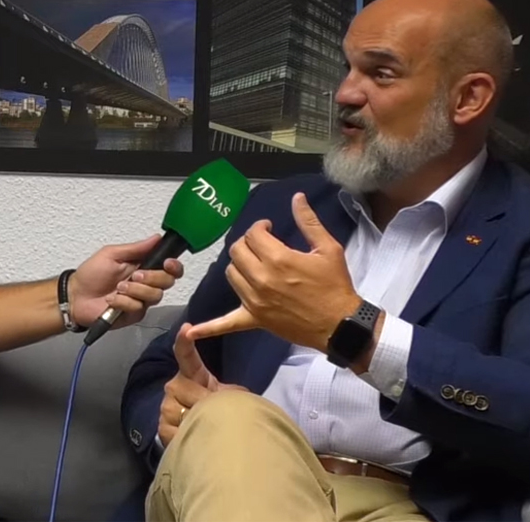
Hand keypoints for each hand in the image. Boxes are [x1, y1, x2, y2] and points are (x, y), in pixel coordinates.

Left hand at [68, 234, 184, 328]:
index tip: (167, 263)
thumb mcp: (112, 254)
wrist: (76, 296)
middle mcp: (147, 284)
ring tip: (118, 287)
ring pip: (155, 296)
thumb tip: (157, 238)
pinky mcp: (134, 314)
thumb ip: (136, 248)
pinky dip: (124, 302)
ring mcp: (142, 300)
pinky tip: (111, 300)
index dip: (174, 266)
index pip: (171, 268)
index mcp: (145, 267)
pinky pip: (138, 308)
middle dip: (152, 277)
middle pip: (168, 282)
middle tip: (134, 276)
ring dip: (136, 290)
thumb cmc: (91, 274)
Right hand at [160, 323, 245, 446]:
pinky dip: (194, 438)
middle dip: (211, 406)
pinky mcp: (162, 427)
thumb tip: (245, 397)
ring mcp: (166, 407)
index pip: (186, 355)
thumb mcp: (223, 393)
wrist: (193, 429)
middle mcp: (174, 386)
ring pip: (190, 415)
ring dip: (204, 423)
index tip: (187, 327)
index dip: (185, 341)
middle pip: (197, 395)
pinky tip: (196, 438)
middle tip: (219, 413)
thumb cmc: (210, 404)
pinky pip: (180, 433)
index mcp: (190, 374)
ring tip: (209, 427)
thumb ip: (232, 391)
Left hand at [186, 193, 360, 351]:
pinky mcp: (255, 319)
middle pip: (237, 251)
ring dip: (239, 265)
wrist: (339, 324)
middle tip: (262, 244)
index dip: (260, 227)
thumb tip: (297, 198)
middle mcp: (261, 278)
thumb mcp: (328, 248)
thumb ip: (309, 221)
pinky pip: (226, 323)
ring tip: (253, 265)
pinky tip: (190, 331)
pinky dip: (209, 327)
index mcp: (279, 258)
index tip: (269, 228)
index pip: (253, 234)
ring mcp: (255, 300)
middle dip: (248, 243)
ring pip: (231, 274)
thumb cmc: (335, 286)